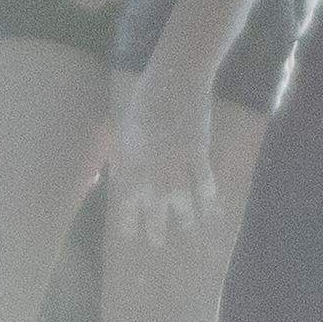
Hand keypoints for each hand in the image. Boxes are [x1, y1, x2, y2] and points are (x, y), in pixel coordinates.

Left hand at [106, 68, 217, 248]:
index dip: (128, 220)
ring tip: (187, 229)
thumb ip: (120, 156)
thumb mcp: (123, 128)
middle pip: (155, 205)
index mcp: (132, 159)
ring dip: (185, 218)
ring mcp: (177, 161)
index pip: (127, 199)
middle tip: (157, 243)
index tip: (129, 237)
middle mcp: (153, 166)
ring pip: (183, 199)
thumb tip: (109, 179)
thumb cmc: (145, 100)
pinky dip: (210, 199)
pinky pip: (206, 183)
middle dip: (156, 226)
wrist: (175, 78)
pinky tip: (213, 212)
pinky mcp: (199, 152)